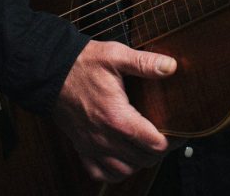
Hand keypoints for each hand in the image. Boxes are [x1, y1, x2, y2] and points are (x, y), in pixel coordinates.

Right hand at [51, 39, 177, 182]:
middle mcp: (104, 138)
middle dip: (158, 151)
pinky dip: (114, 171)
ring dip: (138, 163)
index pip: (154, 144)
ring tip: (146, 148)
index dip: (173, 140)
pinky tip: (122, 158)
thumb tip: (171, 66)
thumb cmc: (82, 63)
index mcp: (117, 117)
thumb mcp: (115, 56)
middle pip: (142, 160)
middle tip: (167, 137)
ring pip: (123, 171)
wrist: (50, 71)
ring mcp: (91, 145)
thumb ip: (145, 63)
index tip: (180, 132)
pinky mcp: (80, 147)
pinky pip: (100, 173)